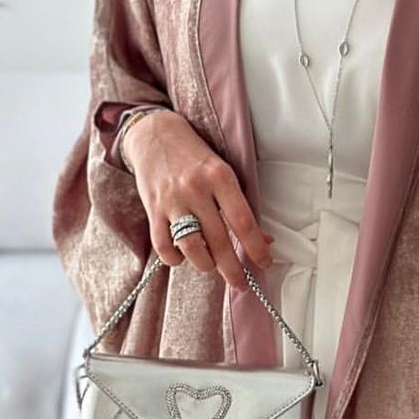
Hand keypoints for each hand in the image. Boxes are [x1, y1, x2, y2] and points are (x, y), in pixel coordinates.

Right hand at [124, 110, 273, 287]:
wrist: (155, 134)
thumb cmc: (195, 156)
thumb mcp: (223, 171)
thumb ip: (239, 204)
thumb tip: (264, 238)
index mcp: (220, 177)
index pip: (243, 220)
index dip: (256, 247)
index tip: (265, 263)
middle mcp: (196, 189)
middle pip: (218, 240)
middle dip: (232, 269)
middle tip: (241, 284)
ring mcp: (172, 201)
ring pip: (191, 246)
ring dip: (205, 264)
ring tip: (212, 266)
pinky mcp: (153, 209)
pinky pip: (163, 245)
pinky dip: (175, 259)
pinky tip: (184, 257)